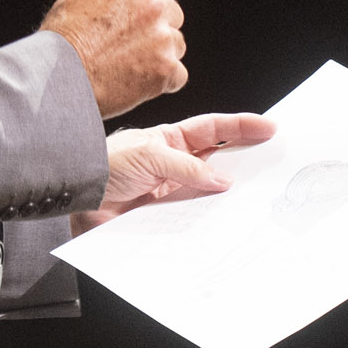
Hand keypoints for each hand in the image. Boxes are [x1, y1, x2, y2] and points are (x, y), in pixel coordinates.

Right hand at [39, 0, 186, 117]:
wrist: (62, 81)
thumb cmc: (62, 44)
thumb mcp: (67, 2)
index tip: (138, 5)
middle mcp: (152, 10)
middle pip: (172, 11)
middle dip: (157, 24)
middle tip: (132, 40)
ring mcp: (162, 41)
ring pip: (176, 43)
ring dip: (162, 52)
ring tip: (132, 63)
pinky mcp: (167, 70)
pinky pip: (178, 74)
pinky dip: (163, 79)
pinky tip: (139, 81)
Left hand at [70, 113, 276, 234]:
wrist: (75, 196)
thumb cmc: (103, 165)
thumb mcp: (150, 156)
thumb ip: (188, 168)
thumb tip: (223, 181)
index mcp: (171, 139)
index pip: (214, 129)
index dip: (242, 127)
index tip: (269, 128)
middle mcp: (174, 164)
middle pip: (218, 160)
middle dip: (245, 160)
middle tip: (272, 161)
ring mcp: (171, 190)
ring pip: (209, 190)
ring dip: (228, 193)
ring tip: (254, 194)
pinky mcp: (164, 215)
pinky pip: (192, 215)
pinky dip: (207, 217)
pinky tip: (221, 219)